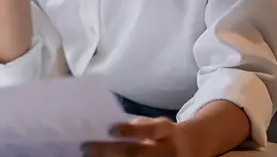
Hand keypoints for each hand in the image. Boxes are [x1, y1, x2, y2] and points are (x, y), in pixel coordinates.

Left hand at [81, 117, 195, 156]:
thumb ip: (138, 126)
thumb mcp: (156, 125)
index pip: (151, 130)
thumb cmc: (163, 134)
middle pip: (138, 153)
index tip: (110, 131)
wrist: (190, 148)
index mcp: (166, 130)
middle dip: (110, 151)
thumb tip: (106, 130)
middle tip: (86, 148)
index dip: (132, 131)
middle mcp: (168, 149)